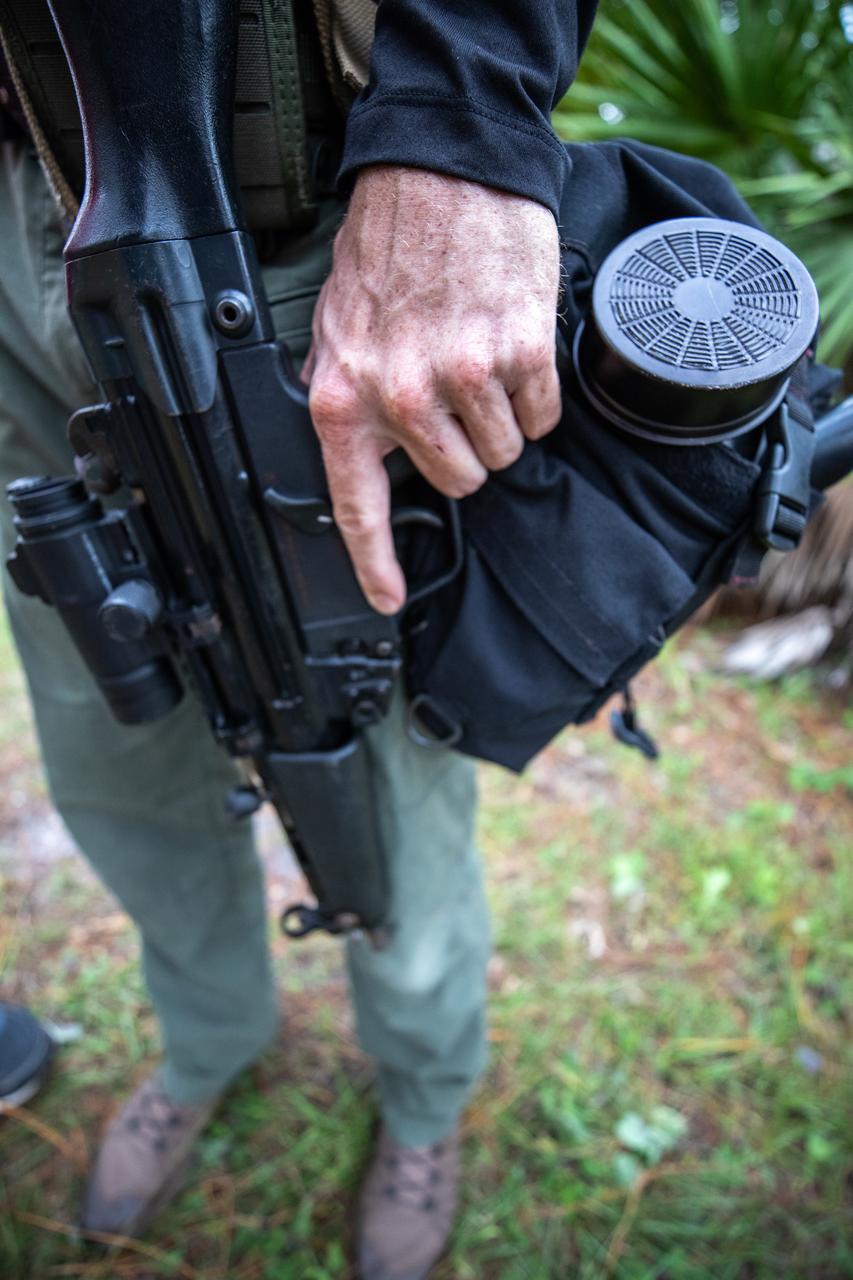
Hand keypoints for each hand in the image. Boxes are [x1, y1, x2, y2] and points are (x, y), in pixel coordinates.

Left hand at [304, 164, 561, 613]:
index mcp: (345, 397)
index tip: (390, 600)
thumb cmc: (387, 247)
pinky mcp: (519, 354)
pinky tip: (510, 350)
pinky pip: (541, 418)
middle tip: (454, 396)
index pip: (358, 506)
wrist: (440, 170)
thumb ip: (349, 396)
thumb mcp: (336, 327)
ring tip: (478, 359)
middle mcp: (402, 397)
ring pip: (503, 453)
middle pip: (457, 482)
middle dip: (463, 449)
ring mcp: (463, 377)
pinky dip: (534, 395)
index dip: (375, 564)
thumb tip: (360, 453)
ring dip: (499, 418)